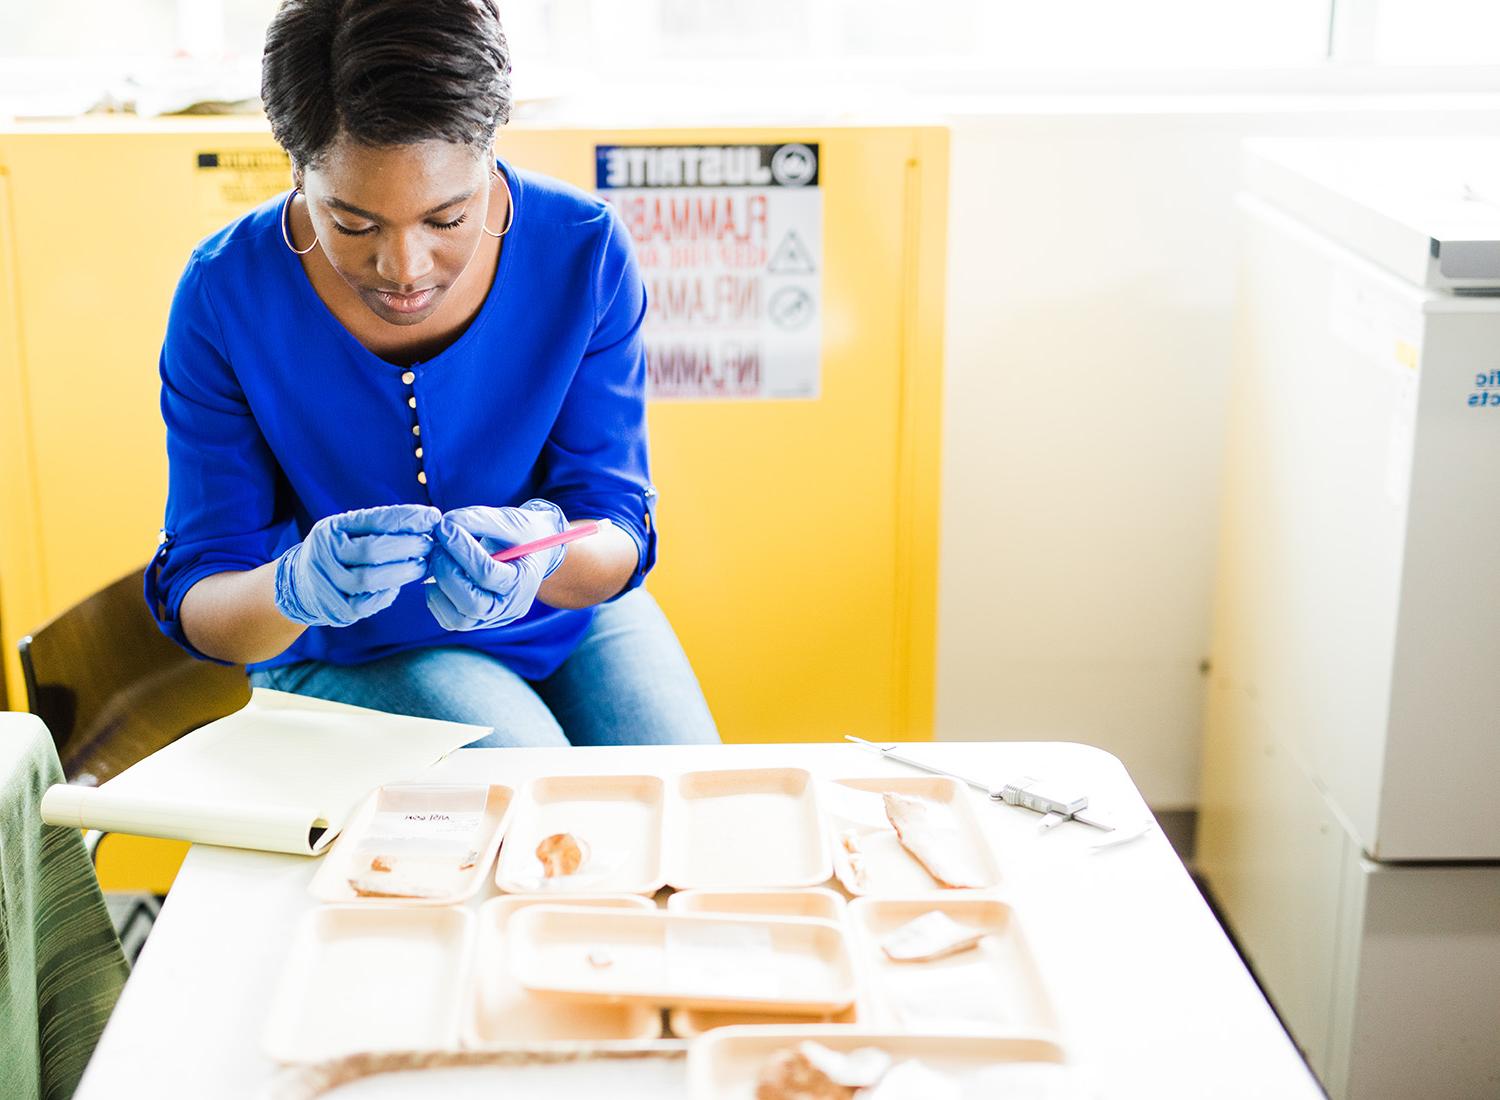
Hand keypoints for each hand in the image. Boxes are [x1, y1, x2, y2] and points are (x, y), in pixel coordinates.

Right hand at [273, 504, 439, 626]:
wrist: (299, 585)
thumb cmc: (339, 553)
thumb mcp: (349, 531)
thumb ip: (381, 526)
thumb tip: (428, 520)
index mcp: (332, 528)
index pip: (374, 520)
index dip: (407, 518)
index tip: (432, 517)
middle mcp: (324, 552)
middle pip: (372, 550)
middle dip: (408, 546)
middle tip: (429, 545)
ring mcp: (326, 581)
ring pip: (369, 579)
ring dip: (402, 572)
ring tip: (421, 566)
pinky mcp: (333, 607)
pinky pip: (366, 604)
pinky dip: (386, 595)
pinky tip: (396, 587)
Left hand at [425, 500, 567, 630]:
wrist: (531, 553)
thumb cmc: (523, 535)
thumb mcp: (510, 521)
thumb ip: (480, 520)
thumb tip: (445, 525)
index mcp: (524, 582)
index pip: (487, 573)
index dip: (461, 549)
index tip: (445, 527)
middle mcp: (510, 607)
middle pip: (472, 604)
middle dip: (447, 574)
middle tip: (437, 547)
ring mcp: (493, 618)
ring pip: (457, 618)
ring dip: (439, 588)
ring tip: (438, 560)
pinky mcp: (477, 621)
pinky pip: (449, 620)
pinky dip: (436, 598)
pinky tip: (439, 574)